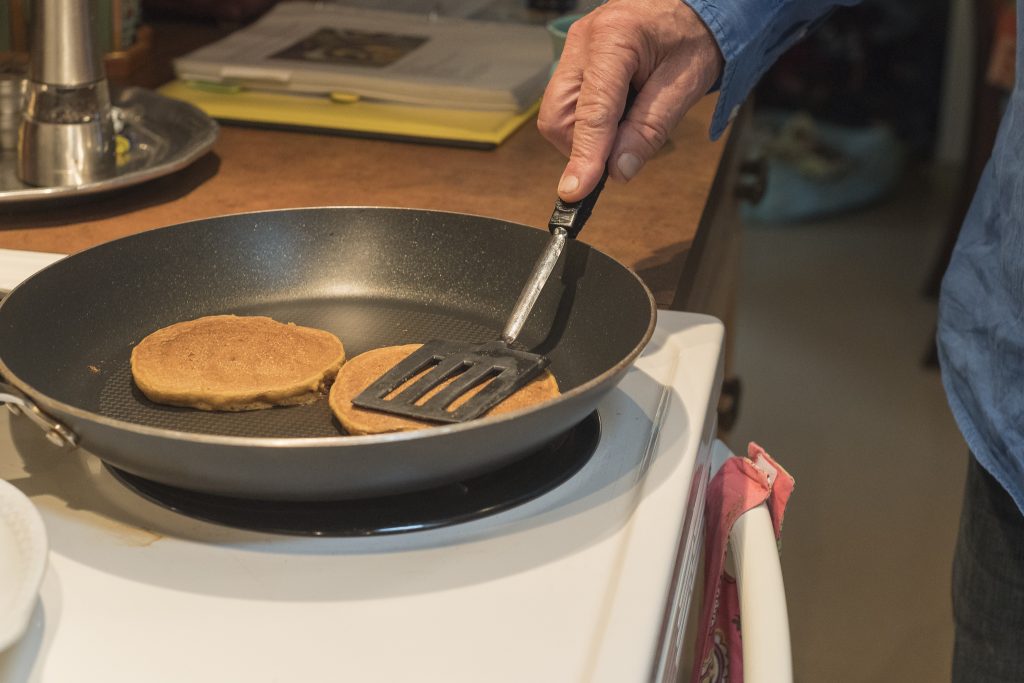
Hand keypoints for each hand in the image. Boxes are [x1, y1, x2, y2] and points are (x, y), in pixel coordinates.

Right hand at [537, 0, 723, 200]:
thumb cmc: (694, 36)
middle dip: (584, 146)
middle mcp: (583, 41)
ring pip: (557, 115)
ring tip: (626, 122)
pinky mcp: (573, 61)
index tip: (576, 191)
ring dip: (586, 136)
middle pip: (559, 117)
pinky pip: (566, 106)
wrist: (693, 6)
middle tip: (622, 152)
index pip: (591, 111)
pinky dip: (588, 124)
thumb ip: (650, 129)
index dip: (584, 156)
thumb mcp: (685, 84)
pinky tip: (616, 113)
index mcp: (614, 38)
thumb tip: (619, 170)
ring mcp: (573, 50)